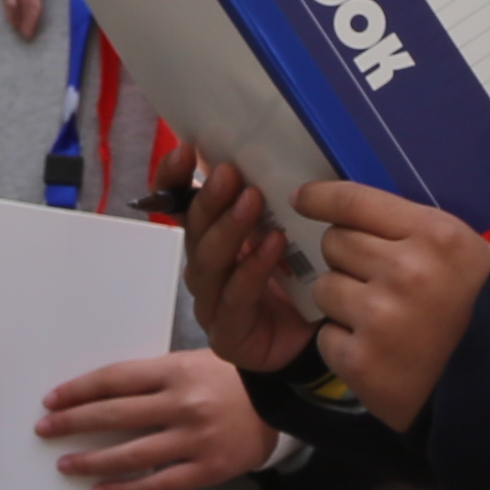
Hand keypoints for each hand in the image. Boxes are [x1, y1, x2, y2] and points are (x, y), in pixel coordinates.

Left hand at [38, 347, 278, 489]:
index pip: (113, 380)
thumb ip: (151, 377)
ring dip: (91, 460)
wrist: (280, 399)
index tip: (52, 399)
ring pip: (130, 454)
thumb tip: (99, 393)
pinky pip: (158, 484)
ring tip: (66, 464)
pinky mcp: (207, 469)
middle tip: (45, 429)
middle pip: (113, 415)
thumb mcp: (190, 362)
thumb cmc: (228, 378)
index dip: (78, 391)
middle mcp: (182, 404)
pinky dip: (126, 489)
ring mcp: (195, 439)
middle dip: (72, 423)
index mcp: (174, 371)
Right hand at [182, 156, 317, 374]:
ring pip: (209, 263)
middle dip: (208, 200)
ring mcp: (211, 303)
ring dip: (229, 229)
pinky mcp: (227, 334)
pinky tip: (273, 244)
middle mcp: (205, 267)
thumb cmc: (299, 279)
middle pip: (194, 230)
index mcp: (211, 237)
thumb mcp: (286, 229)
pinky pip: (235, 298)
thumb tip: (275, 150)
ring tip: (253, 200)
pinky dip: (253, 269)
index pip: (179, 204)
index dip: (173, 178)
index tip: (184, 150)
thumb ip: (271, 200)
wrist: (315, 339)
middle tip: (229, 173)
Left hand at [294, 180, 489, 427]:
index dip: (322, 197)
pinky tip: (379, 354)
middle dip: (347, 259)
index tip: (303, 198)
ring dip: (343, 302)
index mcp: (434, 235)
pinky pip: (326, 337)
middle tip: (375, 282)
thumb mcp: (462, 253)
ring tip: (381, 321)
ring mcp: (379, 317)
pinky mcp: (361, 361)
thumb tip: (348, 213)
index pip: (357, 201)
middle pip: (334, 243)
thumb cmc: (484, 313)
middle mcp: (404, 270)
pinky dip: (345, 345)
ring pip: (324, 288)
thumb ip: (411, 231)